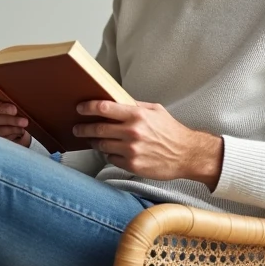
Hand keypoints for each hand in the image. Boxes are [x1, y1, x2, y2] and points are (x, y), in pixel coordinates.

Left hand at [73, 100, 222, 186]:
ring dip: (94, 142)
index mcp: (137, 115)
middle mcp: (132, 132)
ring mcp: (131, 150)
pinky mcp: (132, 165)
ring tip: (92, 140)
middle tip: (77, 128)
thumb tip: (115, 100)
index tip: (79, 108)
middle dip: (83, 128)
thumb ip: (135, 105)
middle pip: (98, 128)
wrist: (187, 154)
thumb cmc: (171, 131)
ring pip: (102, 145)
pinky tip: (112, 152)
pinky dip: (109, 155)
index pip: (104, 108)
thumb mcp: (155, 110)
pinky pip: (112, 159)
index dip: (88, 107)